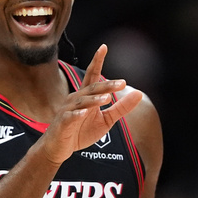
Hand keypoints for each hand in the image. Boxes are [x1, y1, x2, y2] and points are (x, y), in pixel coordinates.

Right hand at [38, 44, 142, 164]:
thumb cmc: (80, 132)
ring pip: (82, 101)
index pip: (92, 75)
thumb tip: (139, 93)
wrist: (58, 149)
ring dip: (94, 99)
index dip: (97, 61)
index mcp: (85, 96)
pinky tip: (85, 113)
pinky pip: (70, 117)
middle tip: (122, 83)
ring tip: (107, 98)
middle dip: (106, 85)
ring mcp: (67, 110)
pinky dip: (77, 114)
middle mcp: (75, 99)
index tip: (104, 47)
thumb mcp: (106, 121)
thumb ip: (121, 108)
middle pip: (91, 88)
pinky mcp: (62, 123)